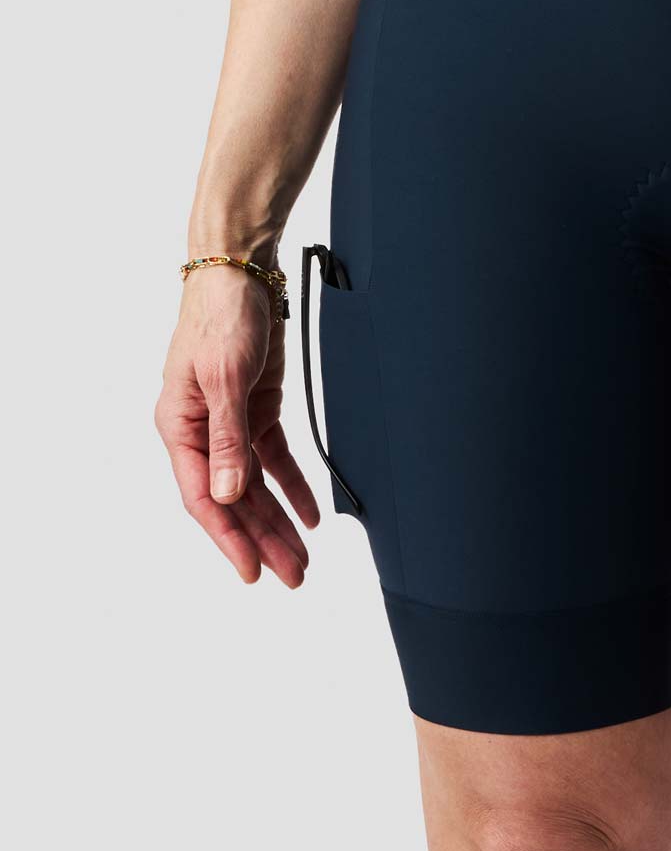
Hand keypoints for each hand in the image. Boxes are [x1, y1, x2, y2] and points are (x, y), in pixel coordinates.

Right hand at [155, 264, 319, 584]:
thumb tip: (229, 494)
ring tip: (304, 557)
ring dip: (279, 519)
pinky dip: (292, 484)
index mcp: (180, 428)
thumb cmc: (222, 317)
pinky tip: (310, 513)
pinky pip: (273, 457)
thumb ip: (228, 438)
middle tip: (292, 576)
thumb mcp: (225, 378)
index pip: (206, 497)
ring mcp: (230, 422)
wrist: (242, 273)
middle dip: (263, 539)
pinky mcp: (255, 408)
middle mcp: (202, 432)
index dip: (230, 537)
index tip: (253, 571)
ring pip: (255, 485)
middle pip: (234, 499)